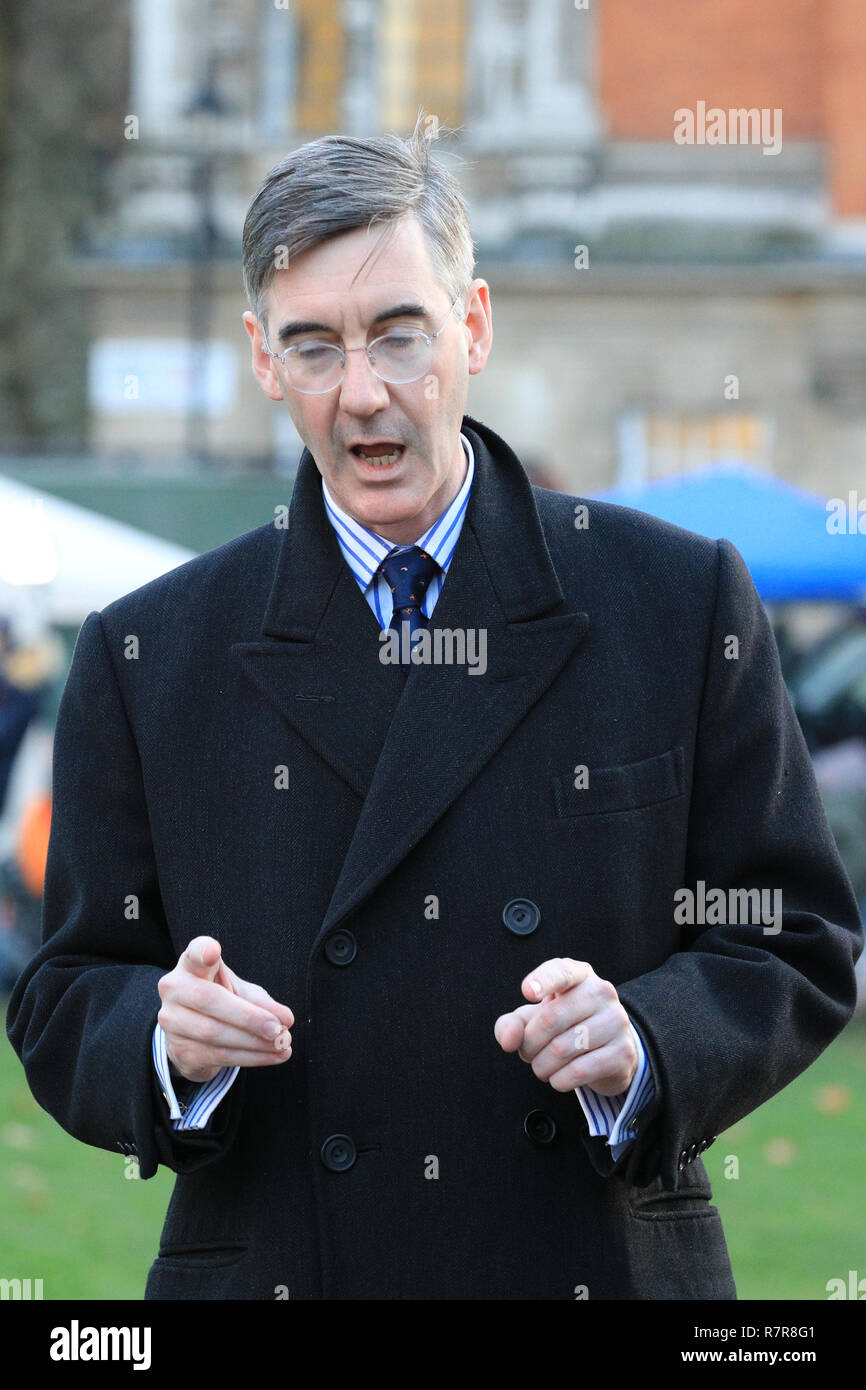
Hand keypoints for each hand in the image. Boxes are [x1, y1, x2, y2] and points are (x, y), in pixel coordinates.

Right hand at [157, 936, 294, 1082]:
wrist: (192, 1033)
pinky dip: (251, 1057)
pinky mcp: (179, 1050)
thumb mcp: (240, 992)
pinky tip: (271, 1056)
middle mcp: (175, 990)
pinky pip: (218, 1056)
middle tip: (278, 1029)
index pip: (194, 953)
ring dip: (255, 1043)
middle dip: (249, 1017)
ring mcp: (172, 1022)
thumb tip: (286, 1019)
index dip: (202, 952)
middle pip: (210, 1000)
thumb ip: (261, 1001)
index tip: (212, 951)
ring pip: (215, 1034)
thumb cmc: (221, 999)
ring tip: (282, 1045)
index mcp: (191, 966)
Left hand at [494, 957, 637, 1095]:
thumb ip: (512, 1025)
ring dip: (542, 1066)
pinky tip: (560, 1077)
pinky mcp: (623, 1051)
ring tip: (543, 1067)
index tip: (527, 992)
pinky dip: (559, 1080)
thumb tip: (509, 1040)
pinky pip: (579, 1071)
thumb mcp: (533, 1020)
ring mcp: (617, 1021)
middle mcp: (602, 992)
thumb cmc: (564, 1027)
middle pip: (550, 1019)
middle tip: (528, 1054)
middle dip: (529, 1044)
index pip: (561, 971)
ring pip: (562, 1049)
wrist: (608, 1052)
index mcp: (579, 975)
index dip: (542, 981)